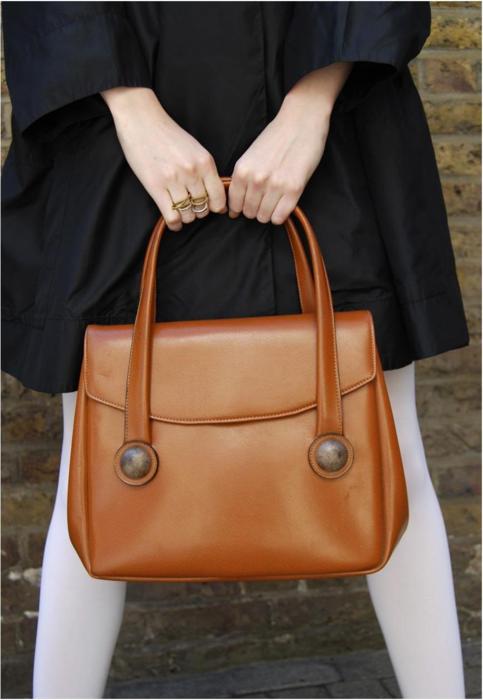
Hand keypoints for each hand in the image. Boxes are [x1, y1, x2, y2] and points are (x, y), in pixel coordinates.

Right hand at [100, 87, 226, 231]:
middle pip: (203, 207)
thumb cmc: (168, 134)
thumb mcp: (195, 149)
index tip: (210, 208)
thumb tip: (216, 197)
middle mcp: (192, 172)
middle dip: (199, 212)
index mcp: (205, 162)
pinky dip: (174, 224)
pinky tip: (173, 222)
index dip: (216, 207)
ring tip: (181, 213)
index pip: (219, 197)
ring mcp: (173, 180)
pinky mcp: (155, 186)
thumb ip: (205, 170)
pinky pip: (171, 216)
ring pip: (188, 214)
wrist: (141, 119)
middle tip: (192, 209)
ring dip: (186, 218)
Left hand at [227, 62, 352, 224]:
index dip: (239, 208)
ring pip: (264, 217)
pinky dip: (280, 215)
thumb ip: (242, 178)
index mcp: (242, 170)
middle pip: (249, 213)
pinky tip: (282, 204)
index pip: (234, 204)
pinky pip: (280, 217)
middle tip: (262, 201)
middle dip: (254, 210)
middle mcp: (256, 180)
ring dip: (268, 213)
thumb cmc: (276, 137)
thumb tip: (235, 205)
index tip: (244, 208)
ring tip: (274, 201)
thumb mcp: (250, 155)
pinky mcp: (294, 189)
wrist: (301, 120)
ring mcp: (275, 185)